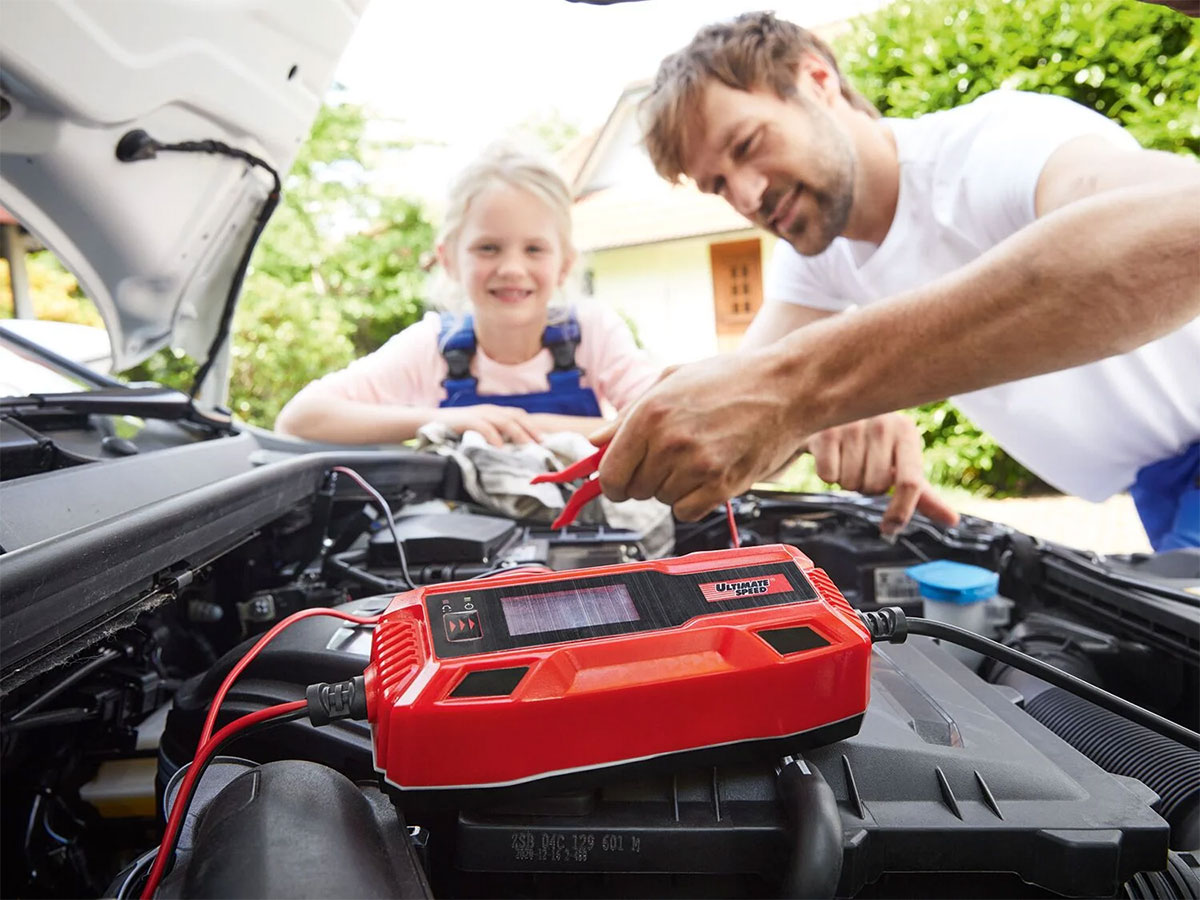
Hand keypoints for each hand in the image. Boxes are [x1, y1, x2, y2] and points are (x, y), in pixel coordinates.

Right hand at [433, 405, 542, 446]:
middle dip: (532, 430)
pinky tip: (501, 448)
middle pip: (517, 417)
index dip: (534, 427)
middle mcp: (489, 410)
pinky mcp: (466, 420)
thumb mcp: (479, 430)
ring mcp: (478, 413)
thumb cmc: (455, 429)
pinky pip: (484, 427)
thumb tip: (511, 451)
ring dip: (519, 434)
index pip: (520, 416)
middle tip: (543, 444)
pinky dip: (494, 437)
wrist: (428, 421)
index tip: (547, 441)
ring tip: (529, 447)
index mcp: (494, 412)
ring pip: (505, 421)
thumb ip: (494, 436)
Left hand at [593, 353, 802, 520]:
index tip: (620, 482)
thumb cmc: (730, 379)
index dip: (611, 483)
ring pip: (662, 501)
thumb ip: (628, 415)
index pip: (610, 472)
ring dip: (673, 488)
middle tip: (669, 460)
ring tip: (696, 459)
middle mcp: (670, 441)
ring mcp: (697, 466)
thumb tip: (595, 442)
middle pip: (635, 491)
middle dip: (645, 481)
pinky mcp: (723, 485)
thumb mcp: (672, 381)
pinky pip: (687, 513)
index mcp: (650, 413)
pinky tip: (707, 477)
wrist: (788, 387)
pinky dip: (692, 502)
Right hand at [806, 414, 958, 535]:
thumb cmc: (874, 443)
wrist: (833, 412)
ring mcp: (853, 426)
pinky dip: (828, 474)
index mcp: (906, 432)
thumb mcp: (900, 461)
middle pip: (875, 488)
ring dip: (847, 480)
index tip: (889, 528)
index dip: (901, 511)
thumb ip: (923, 493)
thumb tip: (952, 521)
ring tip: (846, 458)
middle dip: (866, 486)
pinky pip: (828, 476)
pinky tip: (831, 455)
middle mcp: (883, 425)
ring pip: (850, 484)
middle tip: (863, 466)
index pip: (910, 483)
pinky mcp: (825, 432)